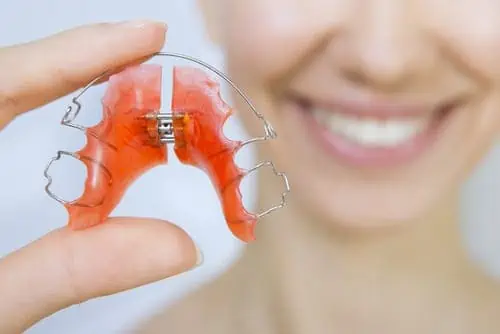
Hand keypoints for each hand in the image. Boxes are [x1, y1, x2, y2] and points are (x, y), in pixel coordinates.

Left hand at [0, 21, 200, 332]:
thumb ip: (72, 272)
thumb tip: (178, 247)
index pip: (5, 81)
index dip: (81, 51)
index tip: (145, 34)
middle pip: (5, 77)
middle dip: (78, 63)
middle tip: (143, 62)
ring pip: (0, 93)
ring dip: (58, 81)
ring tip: (121, 86)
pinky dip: (32, 103)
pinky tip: (70, 116)